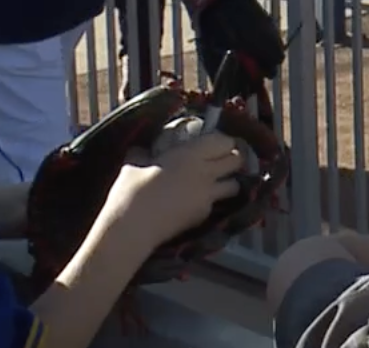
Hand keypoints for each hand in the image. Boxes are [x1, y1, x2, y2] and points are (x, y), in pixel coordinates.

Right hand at [100, 132, 242, 246]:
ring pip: (235, 185)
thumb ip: (144, 153)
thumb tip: (142, 150)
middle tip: (221, 160)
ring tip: (215, 183)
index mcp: (190, 155)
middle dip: (234, 159)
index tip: (213, 144)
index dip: (222, 141)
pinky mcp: (203, 216)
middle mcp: (205, 173)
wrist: (132, 228)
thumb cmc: (131, 191)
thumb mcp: (134, 164)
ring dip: (228, 182)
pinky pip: (215, 204)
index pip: (223, 141)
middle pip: (237, 160)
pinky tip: (196, 202)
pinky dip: (210, 201)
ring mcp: (208, 196)